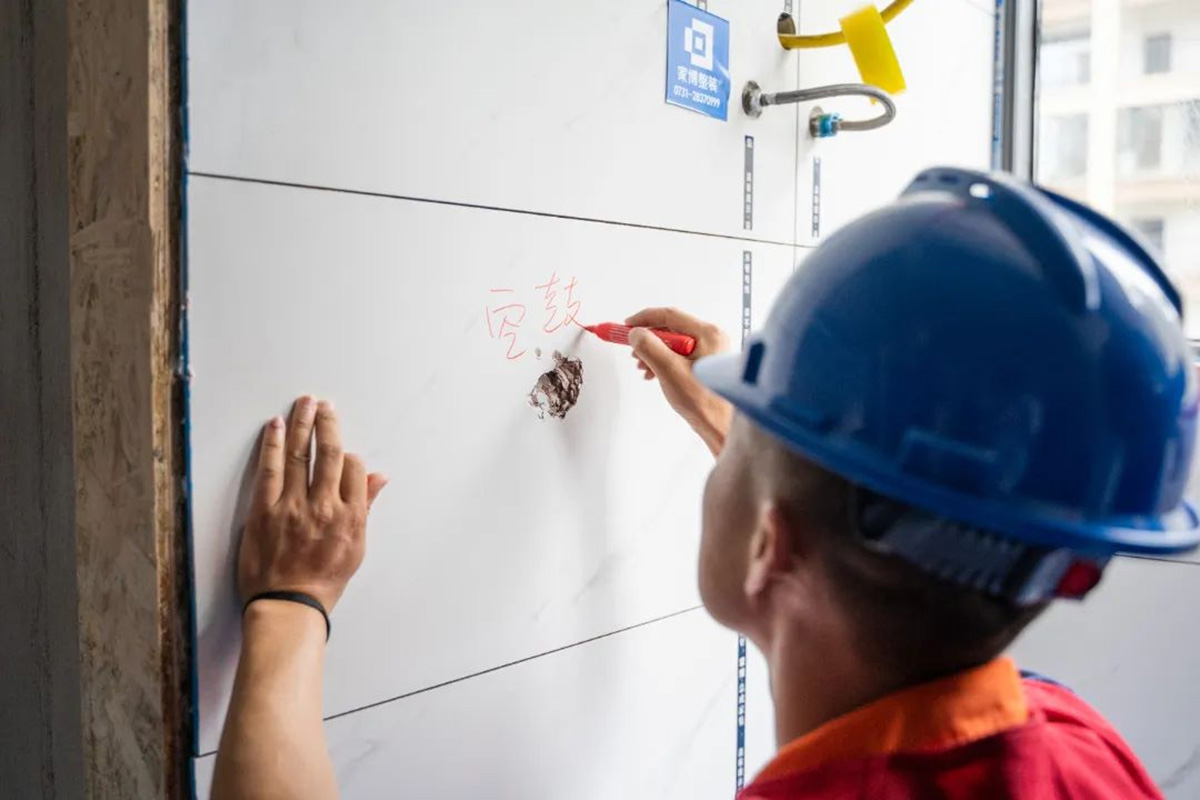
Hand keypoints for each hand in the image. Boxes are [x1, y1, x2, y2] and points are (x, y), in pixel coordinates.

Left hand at [238, 396, 387, 612]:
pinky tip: (275, 426)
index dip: (350, 456)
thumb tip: (378, 477)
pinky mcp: (264, 511)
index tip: (344, 452)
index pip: (354, 469)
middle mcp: (323, 507)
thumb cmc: (324, 580)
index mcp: (350, 517)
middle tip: (324, 404)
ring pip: (299, 455)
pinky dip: (272, 445)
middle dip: (327, 423)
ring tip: (303, 403)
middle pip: (328, 453)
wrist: (289, 604)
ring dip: (301, 424)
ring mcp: (292, 507)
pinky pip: (269, 470)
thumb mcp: (357, 546)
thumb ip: (365, 507)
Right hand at [626, 308, 732, 455]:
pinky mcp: (705, 364)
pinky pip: (679, 354)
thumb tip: (636, 333)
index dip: (644, 319)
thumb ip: (649, 348)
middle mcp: (711, 338)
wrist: (721, 426)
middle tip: (632, 349)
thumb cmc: (705, 402)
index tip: (626, 326)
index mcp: (708, 334)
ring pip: (673, 342)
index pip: (670, 315)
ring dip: (654, 352)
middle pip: (671, 328)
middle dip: (648, 339)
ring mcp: (710, 351)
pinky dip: (663, 361)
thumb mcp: (670, 371)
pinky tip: (653, 373)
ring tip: (642, 366)